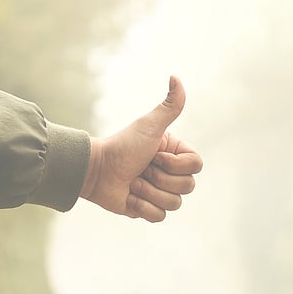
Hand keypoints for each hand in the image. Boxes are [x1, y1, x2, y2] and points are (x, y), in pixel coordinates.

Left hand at [80, 76, 202, 222]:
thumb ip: (170, 105)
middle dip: (160, 179)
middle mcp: (170, 174)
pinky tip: (129, 196)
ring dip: (149, 193)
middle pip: (187, 187)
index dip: (175, 164)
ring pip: (174, 204)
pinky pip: (159, 216)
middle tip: (141, 169)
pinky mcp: (147, 210)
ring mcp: (160, 193)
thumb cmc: (122, 145)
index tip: (154, 155)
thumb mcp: (149, 125)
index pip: (195, 166)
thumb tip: (176, 76)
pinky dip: (142, 207)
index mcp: (175, 154)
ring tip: (133, 183)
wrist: (97, 170)